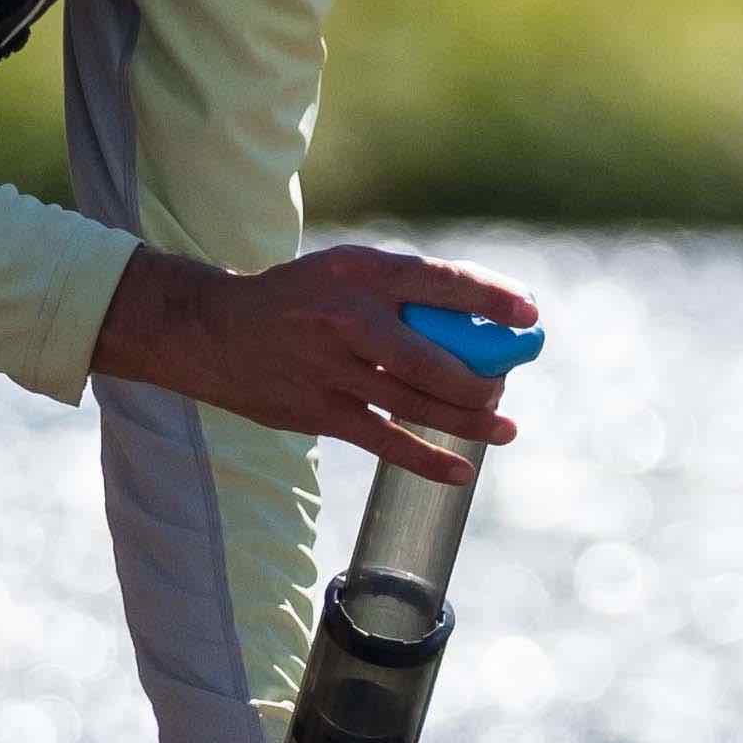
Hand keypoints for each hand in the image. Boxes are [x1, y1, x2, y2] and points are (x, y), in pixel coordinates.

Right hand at [95, 243, 532, 472]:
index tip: (529, 313)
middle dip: (481, 376)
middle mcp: (347, 318)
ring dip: (467, 419)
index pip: (438, 281)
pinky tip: (460, 471)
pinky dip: (426, 458)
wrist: (214, 330)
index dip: (488, 297)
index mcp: (361, 272)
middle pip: (431, 356)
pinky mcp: (319, 411)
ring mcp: (332, 368)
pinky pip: (384, 439)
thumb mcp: (344, 271)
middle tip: (508, 383)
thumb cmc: (299, 299)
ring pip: (414, 401)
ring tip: (506, 429)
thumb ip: (399, 291)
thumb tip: (477, 320)